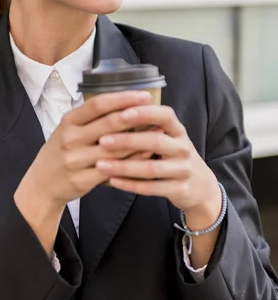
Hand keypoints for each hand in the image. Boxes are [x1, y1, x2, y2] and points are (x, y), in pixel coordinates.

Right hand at [18, 90, 153, 207]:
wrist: (41, 184)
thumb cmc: (61, 152)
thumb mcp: (68, 129)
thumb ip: (91, 118)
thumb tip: (125, 103)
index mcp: (68, 121)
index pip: (98, 105)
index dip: (122, 98)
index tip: (144, 94)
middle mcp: (70, 139)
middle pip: (108, 124)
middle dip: (135, 115)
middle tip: (156, 110)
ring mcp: (75, 160)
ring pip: (114, 148)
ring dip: (139, 140)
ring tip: (158, 131)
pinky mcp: (82, 179)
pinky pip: (113, 168)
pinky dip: (132, 161)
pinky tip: (146, 154)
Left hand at [95, 104, 221, 219]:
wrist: (200, 186)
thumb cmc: (172, 155)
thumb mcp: (167, 137)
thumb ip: (146, 126)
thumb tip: (112, 109)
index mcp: (178, 130)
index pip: (165, 115)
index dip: (145, 113)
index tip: (122, 112)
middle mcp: (183, 148)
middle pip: (156, 141)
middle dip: (127, 140)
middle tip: (102, 140)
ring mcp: (183, 170)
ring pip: (152, 168)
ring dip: (124, 166)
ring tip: (100, 164)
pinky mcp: (180, 190)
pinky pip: (152, 188)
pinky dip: (131, 184)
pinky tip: (112, 181)